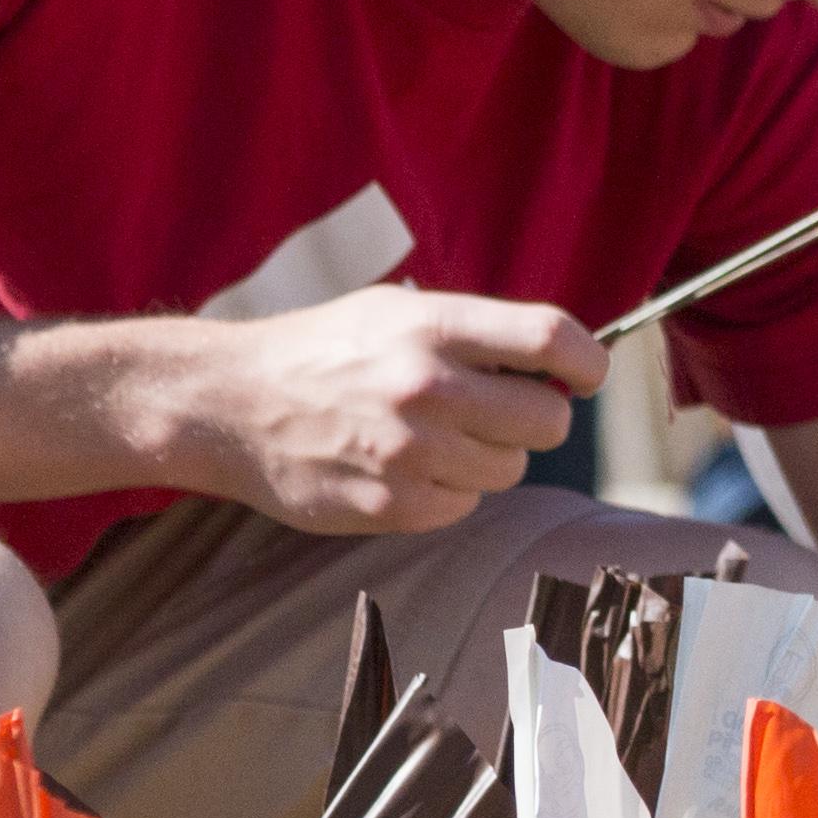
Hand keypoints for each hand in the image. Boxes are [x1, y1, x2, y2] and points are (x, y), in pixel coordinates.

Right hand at [170, 284, 594, 530]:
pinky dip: (449, 491)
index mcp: (432, 327)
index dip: (589, 361)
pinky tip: (406, 467)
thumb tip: (563, 366)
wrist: (229, 402)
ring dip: (490, 456)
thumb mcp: (396, 311)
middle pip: (548, 419)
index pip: (550, 338)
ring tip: (437, 436)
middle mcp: (425, 387)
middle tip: (501, 410)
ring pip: (510, 469)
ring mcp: (407, 452)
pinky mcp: (388, 505)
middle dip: (538, 417)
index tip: (588, 375)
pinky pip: (464, 505)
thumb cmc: (327, 351)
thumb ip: (476, 333)